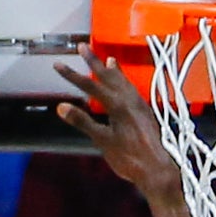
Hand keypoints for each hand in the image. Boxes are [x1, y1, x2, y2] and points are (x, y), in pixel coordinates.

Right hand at [53, 46, 182, 207]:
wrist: (157, 169)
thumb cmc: (130, 158)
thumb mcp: (103, 141)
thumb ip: (83, 122)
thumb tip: (61, 107)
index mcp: (118, 106)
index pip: (90, 86)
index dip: (72, 76)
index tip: (58, 65)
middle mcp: (130, 100)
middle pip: (108, 77)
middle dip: (93, 62)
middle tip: (83, 47)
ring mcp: (140, 105)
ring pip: (123, 81)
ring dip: (112, 70)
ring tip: (106, 60)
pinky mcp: (146, 112)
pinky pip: (132, 89)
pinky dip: (124, 81)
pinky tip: (124, 84)